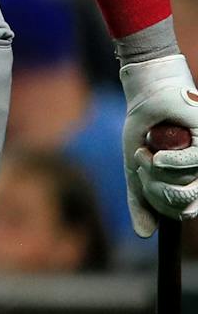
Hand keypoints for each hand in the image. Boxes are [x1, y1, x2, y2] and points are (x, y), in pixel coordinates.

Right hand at [119, 53, 197, 234]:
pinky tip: (156, 157)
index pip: (179, 211)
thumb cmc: (146, 128)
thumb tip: (144, 234)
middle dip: (156, 190)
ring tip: (146, 152)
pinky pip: (192, 164)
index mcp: (189, 183)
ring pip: (186, 187)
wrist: (147, 94)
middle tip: (143, 166)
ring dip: (157, 173)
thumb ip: (141, 200)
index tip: (142, 181)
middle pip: (184, 205)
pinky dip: (171, 163)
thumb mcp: (136, 168)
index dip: (157, 205)